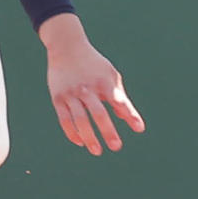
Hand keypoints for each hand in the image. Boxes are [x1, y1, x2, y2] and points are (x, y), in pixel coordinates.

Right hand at [38, 13, 144, 154]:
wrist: (66, 47)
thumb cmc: (93, 63)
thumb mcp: (110, 74)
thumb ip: (118, 96)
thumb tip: (124, 118)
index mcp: (103, 81)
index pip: (119, 101)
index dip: (130, 115)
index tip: (139, 128)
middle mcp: (87, 88)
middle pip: (98, 113)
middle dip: (108, 131)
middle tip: (116, 147)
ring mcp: (70, 93)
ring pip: (79, 120)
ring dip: (89, 137)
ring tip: (97, 151)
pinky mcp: (58, 98)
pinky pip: (64, 119)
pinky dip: (72, 132)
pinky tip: (80, 142)